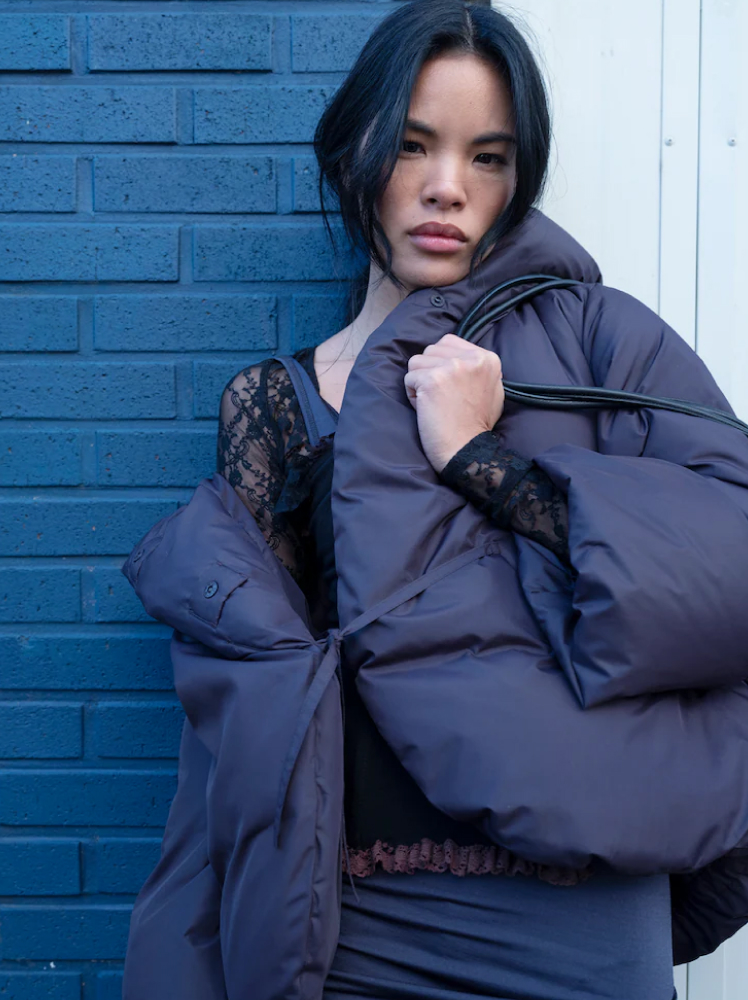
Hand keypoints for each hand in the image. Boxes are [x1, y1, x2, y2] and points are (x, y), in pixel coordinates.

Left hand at [403, 333, 504, 472]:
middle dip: (429, 371)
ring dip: (419, 382)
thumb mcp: (492, 389)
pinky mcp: (432, 380)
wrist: (467, 450)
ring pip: (416, 361)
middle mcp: (471, 358)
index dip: (442, 364)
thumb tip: (461, 356)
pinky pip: (408, 378)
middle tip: (442, 397)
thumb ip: (477, 369)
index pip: (448, 342)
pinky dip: (412, 396)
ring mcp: (451, 367)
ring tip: (434, 402)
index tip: (450, 387)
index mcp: (487, 358)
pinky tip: (427, 409)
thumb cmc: (476, 425)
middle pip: (431, 350)